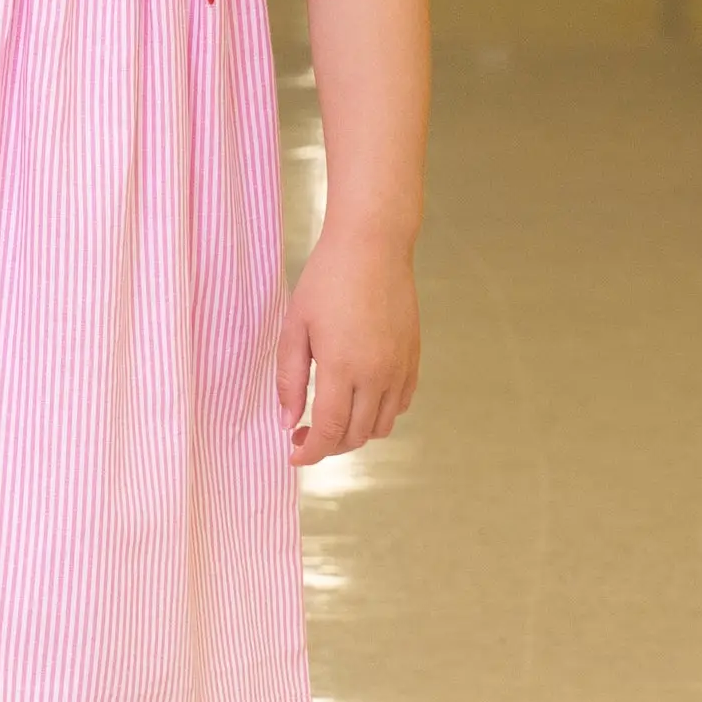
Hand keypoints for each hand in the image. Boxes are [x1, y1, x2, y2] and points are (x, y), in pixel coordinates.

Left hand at [276, 224, 419, 466]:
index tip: (294, 455)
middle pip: (357, 436)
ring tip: (332, 415)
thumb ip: (290, 377)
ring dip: (356, 432)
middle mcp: (378, 375)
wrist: (373, 245)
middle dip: (329, 445)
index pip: (331, 431)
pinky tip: (360, 397)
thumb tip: (288, 421)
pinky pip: (401, 404)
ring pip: (382, 426)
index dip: (311, 452)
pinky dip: (380, 413)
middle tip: (304, 434)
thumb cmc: (327, 279)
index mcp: (344, 368)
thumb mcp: (296, 325)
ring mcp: (400, 368)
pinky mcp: (414, 358)